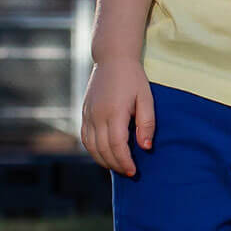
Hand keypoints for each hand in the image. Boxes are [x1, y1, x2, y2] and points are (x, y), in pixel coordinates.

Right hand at [80, 59, 154, 176]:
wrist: (113, 58)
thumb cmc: (133, 77)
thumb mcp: (146, 97)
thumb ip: (147, 122)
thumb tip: (145, 147)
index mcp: (114, 112)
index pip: (116, 146)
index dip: (124, 162)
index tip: (134, 171)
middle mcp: (97, 116)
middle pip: (103, 150)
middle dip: (116, 165)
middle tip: (128, 172)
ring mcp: (88, 115)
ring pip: (91, 147)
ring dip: (104, 161)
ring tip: (118, 166)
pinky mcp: (84, 113)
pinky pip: (85, 139)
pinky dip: (93, 151)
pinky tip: (104, 154)